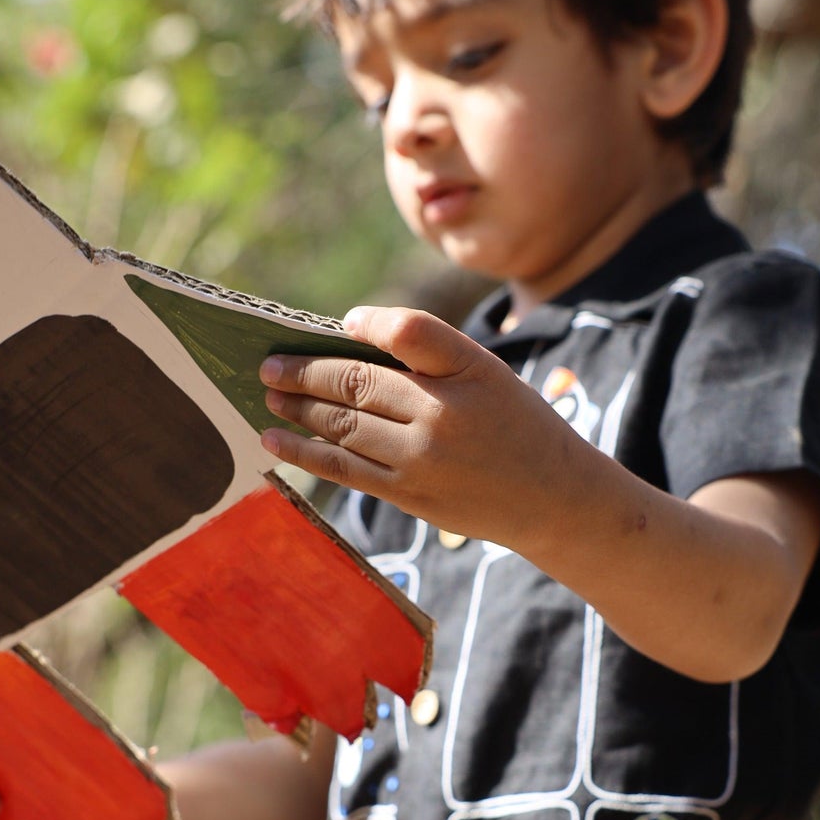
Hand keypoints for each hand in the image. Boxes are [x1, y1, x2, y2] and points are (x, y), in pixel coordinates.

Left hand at [258, 306, 582, 547]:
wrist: (550, 497)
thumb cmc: (513, 422)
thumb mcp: (487, 370)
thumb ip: (428, 348)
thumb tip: (352, 331)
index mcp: (466, 372)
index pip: (406, 333)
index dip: (367, 323)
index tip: (339, 323)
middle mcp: (441, 415)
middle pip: (356, 384)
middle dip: (304, 372)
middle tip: (268, 365)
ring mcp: (421, 459)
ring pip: (342, 427)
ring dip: (297, 410)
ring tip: (268, 395)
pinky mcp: (408, 494)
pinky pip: (345, 470)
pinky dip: (305, 453)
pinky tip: (276, 440)